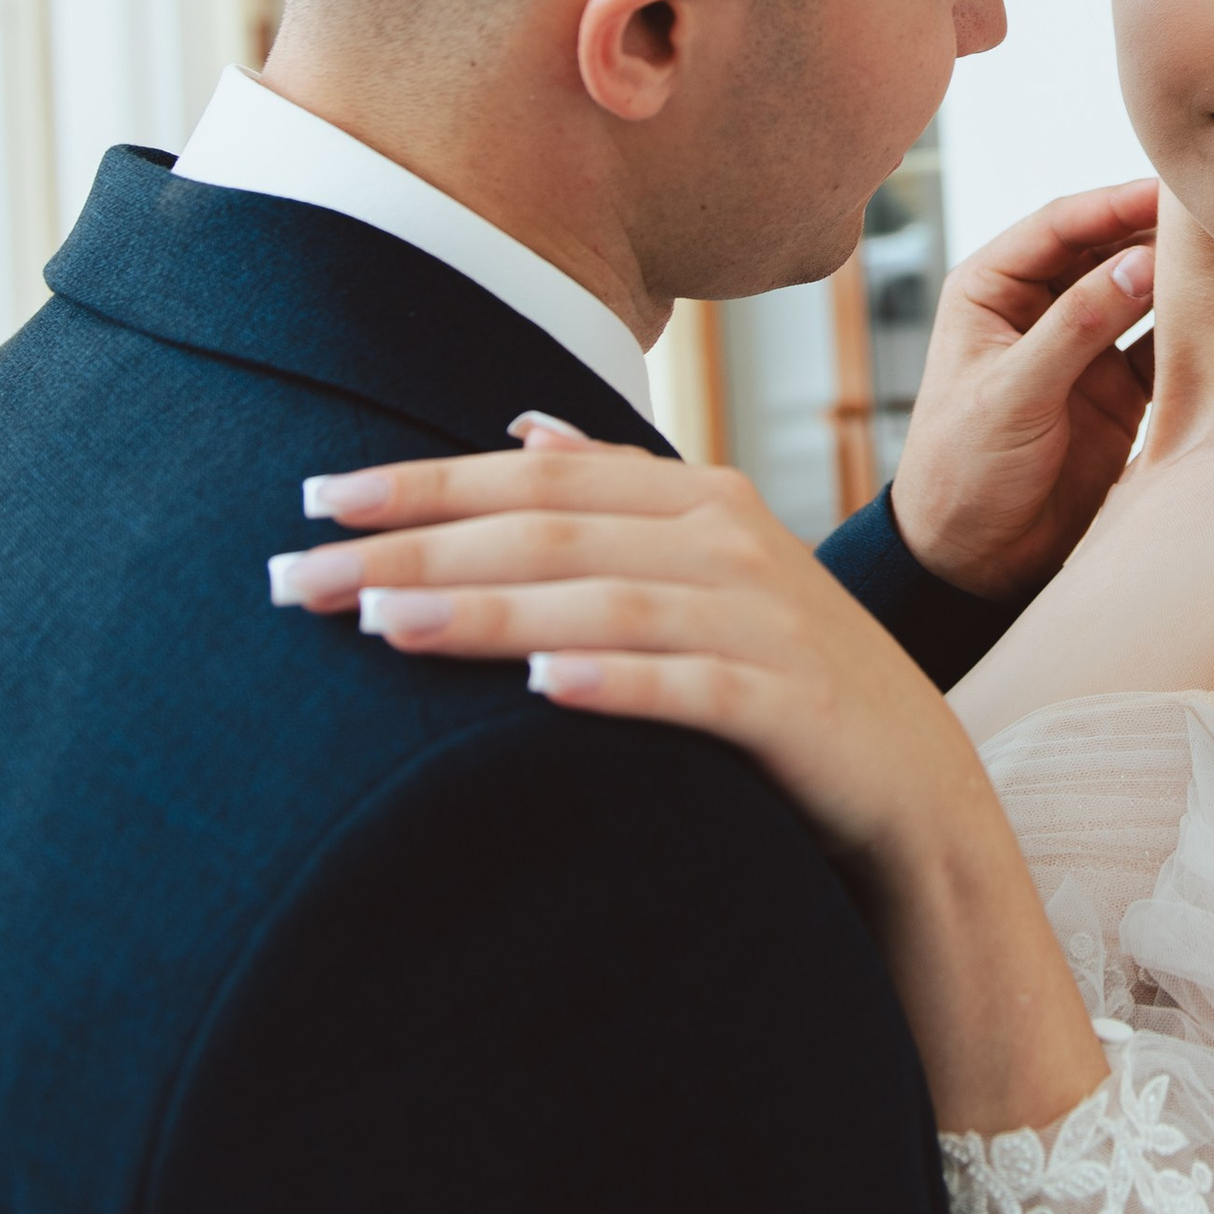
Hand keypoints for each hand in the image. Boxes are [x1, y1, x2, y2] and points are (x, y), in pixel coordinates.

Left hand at [274, 443, 980, 875]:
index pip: (536, 473)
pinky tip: (540, 692)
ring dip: (488, 612)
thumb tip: (525, 424)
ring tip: (385, 627)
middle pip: (550, 530)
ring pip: (603, 602)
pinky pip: (691, 690)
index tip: (316, 497)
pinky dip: (615, 684)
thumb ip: (621, 492)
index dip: (425, 481)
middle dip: (416, 550)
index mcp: (698, 498)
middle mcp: (730, 543)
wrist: (914, 789)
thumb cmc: (785, 676)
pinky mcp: (792, 708)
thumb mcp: (711, 565)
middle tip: (299, 578)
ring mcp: (764, 624)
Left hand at [887, 180, 1159, 595]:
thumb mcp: (1011, 395)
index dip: (1114, 203)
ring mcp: (1081, 347)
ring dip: (1180, 278)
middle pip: (1106, 247)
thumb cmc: (961, 471)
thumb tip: (1140, 263)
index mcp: (991, 288)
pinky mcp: (1115, 390)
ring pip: (1139, 292)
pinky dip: (1193, 332)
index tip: (1173, 189)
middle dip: (1157, 231)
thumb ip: (1075, 328)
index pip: (1059, 224)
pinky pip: (1160, 345)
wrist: (972, 561)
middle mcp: (1037, 307)